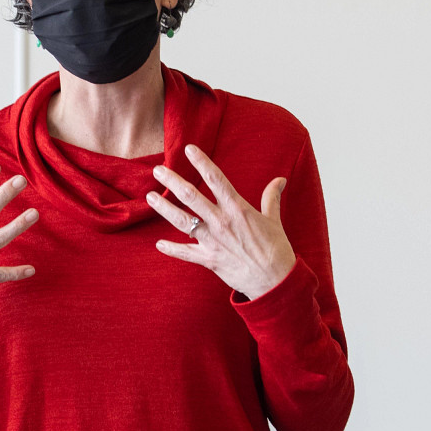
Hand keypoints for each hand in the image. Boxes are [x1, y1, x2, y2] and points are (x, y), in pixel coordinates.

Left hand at [146, 145, 296, 299]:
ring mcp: (213, 242)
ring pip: (183, 222)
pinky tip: (159, 244)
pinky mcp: (209, 260)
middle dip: (172, 182)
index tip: (189, 149)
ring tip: (150, 197)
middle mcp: (222, 222)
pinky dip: (171, 249)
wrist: (275, 281)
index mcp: (238, 209)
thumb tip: (280, 180)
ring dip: (164, 208)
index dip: (201, 162)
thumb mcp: (274, 220)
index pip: (216, 179)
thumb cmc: (276, 249)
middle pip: (191, 197)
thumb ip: (271, 198)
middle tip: (157, 170)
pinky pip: (185, 254)